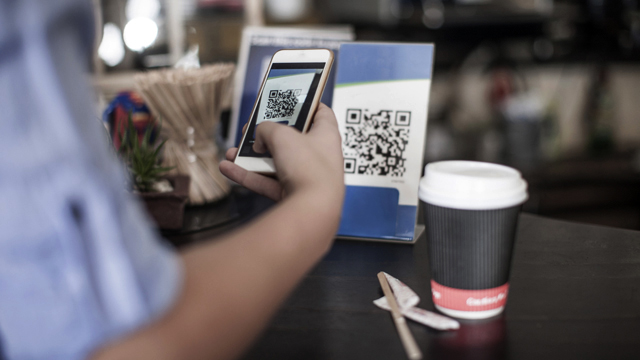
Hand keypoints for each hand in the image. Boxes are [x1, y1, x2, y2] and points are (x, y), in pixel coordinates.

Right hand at [219, 103, 344, 202]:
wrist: (313, 210)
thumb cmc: (310, 169)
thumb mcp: (282, 135)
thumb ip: (266, 129)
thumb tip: (259, 138)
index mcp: (326, 134)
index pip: (319, 112)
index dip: (304, 104)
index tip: (287, 100)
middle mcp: (319, 155)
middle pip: (291, 139)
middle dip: (267, 135)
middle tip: (251, 130)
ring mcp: (306, 176)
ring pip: (275, 162)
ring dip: (252, 157)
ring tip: (234, 152)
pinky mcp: (293, 193)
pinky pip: (267, 181)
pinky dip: (249, 175)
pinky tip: (229, 169)